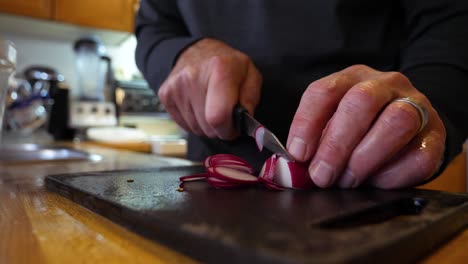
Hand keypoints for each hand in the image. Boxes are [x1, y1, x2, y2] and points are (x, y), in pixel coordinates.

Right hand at [158, 38, 261, 138]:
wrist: (197, 51)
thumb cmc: (227, 65)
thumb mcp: (249, 74)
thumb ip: (250, 100)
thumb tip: (243, 123)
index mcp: (220, 69)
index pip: (218, 117)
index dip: (228, 129)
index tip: (233, 126)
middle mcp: (193, 76)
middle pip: (207, 126)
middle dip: (219, 128)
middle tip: (224, 113)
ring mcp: (176, 86)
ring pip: (196, 128)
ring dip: (206, 125)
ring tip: (211, 106)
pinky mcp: (165, 94)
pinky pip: (183, 125)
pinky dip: (194, 122)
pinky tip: (199, 106)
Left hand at [287, 65, 445, 188]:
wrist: (410, 125)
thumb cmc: (361, 127)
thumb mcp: (333, 123)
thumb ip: (315, 141)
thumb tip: (295, 169)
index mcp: (352, 78)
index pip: (324, 91)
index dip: (307, 123)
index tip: (298, 154)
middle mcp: (385, 85)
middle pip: (360, 102)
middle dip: (336, 145)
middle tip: (322, 175)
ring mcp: (415, 106)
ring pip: (396, 122)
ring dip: (365, 158)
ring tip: (348, 181)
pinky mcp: (435, 135)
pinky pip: (418, 155)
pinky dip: (392, 175)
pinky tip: (375, 181)